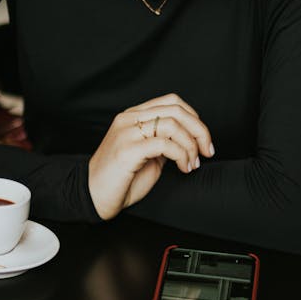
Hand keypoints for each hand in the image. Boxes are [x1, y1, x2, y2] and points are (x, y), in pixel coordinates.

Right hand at [88, 93, 214, 219]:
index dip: (194, 118)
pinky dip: (181, 155)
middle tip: (207, 151)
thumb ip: (164, 143)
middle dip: (199, 130)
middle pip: (176, 110)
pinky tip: (183, 168)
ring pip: (172, 125)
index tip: (203, 140)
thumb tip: (188, 141)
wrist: (93, 197)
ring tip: (191, 164)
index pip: (172, 102)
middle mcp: (129, 120)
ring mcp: (126, 133)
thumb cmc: (120, 180)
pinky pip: (164, 144)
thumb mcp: (148, 156)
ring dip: (190, 146)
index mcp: (133, 117)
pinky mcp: (127, 150)